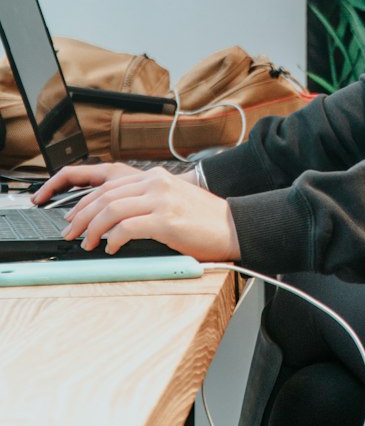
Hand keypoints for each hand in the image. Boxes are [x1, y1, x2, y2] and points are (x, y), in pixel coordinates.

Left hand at [36, 162, 240, 259]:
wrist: (233, 226)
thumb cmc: (203, 220)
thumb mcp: (172, 200)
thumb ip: (145, 201)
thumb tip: (112, 219)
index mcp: (155, 176)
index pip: (107, 185)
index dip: (84, 202)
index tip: (72, 217)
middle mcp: (156, 182)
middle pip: (104, 196)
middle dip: (80, 217)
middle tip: (71, 233)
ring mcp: (161, 200)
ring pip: (111, 209)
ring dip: (92, 229)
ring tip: (86, 243)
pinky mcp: (166, 220)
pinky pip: (127, 228)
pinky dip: (113, 239)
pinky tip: (111, 249)